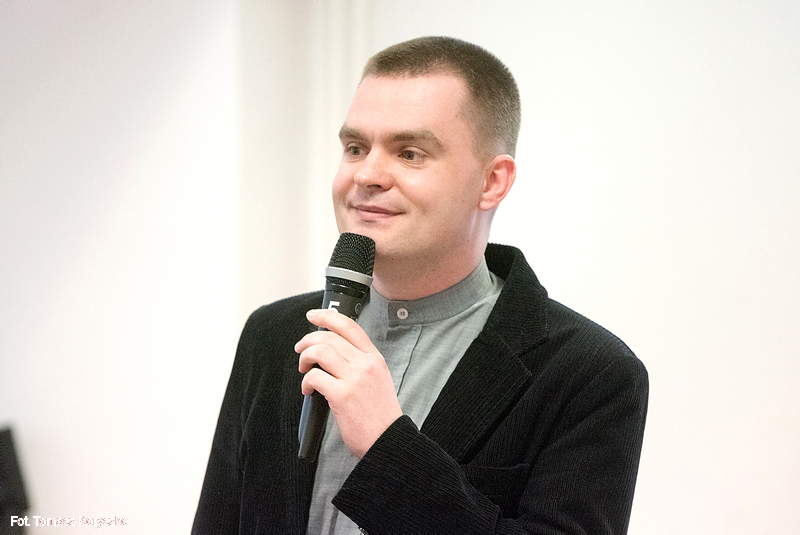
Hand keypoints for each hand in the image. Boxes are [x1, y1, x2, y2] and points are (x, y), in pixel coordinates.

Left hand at [295, 308, 402, 458]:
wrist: (387, 440)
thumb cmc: (379, 414)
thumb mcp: (379, 379)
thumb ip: (360, 363)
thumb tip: (333, 350)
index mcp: (375, 358)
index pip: (349, 326)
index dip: (327, 316)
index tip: (313, 316)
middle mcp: (366, 364)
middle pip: (329, 337)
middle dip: (308, 340)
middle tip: (300, 350)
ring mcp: (354, 378)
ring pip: (319, 351)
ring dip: (305, 357)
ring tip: (304, 369)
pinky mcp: (341, 395)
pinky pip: (315, 377)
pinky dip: (306, 381)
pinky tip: (308, 390)